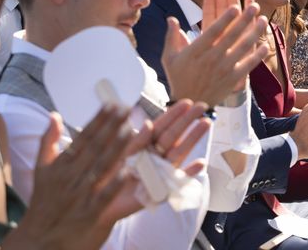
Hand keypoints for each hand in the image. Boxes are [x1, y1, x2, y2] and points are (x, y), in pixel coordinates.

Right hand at [5, 105, 133, 249]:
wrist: (38, 241)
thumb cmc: (43, 202)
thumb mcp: (40, 169)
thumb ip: (48, 141)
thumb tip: (54, 114)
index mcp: (61, 165)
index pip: (83, 137)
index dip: (98, 120)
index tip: (112, 104)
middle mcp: (71, 177)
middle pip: (95, 148)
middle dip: (111, 127)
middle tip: (127, 109)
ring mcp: (81, 195)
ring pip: (101, 167)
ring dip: (116, 148)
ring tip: (131, 130)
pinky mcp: (90, 214)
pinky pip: (105, 197)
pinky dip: (115, 184)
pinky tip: (128, 171)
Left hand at [98, 99, 210, 226]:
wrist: (101, 205)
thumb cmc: (107, 177)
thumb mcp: (119, 155)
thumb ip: (134, 141)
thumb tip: (149, 124)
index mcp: (143, 145)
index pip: (160, 126)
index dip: (173, 114)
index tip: (186, 102)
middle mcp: (154, 156)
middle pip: (173, 135)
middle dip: (187, 121)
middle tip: (202, 107)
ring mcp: (160, 171)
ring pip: (178, 152)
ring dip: (193, 138)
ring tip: (206, 123)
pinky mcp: (162, 189)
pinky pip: (178, 180)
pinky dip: (190, 173)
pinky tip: (201, 164)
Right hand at [162, 0, 267, 105]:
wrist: (190, 102)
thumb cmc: (178, 77)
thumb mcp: (169, 58)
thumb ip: (172, 37)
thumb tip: (171, 18)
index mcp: (196, 51)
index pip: (213, 31)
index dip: (225, 18)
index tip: (235, 6)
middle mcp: (211, 58)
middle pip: (231, 36)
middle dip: (244, 20)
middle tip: (254, 7)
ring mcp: (224, 69)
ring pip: (242, 48)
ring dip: (254, 33)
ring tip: (263, 20)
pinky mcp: (232, 79)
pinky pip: (248, 65)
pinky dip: (257, 55)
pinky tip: (265, 45)